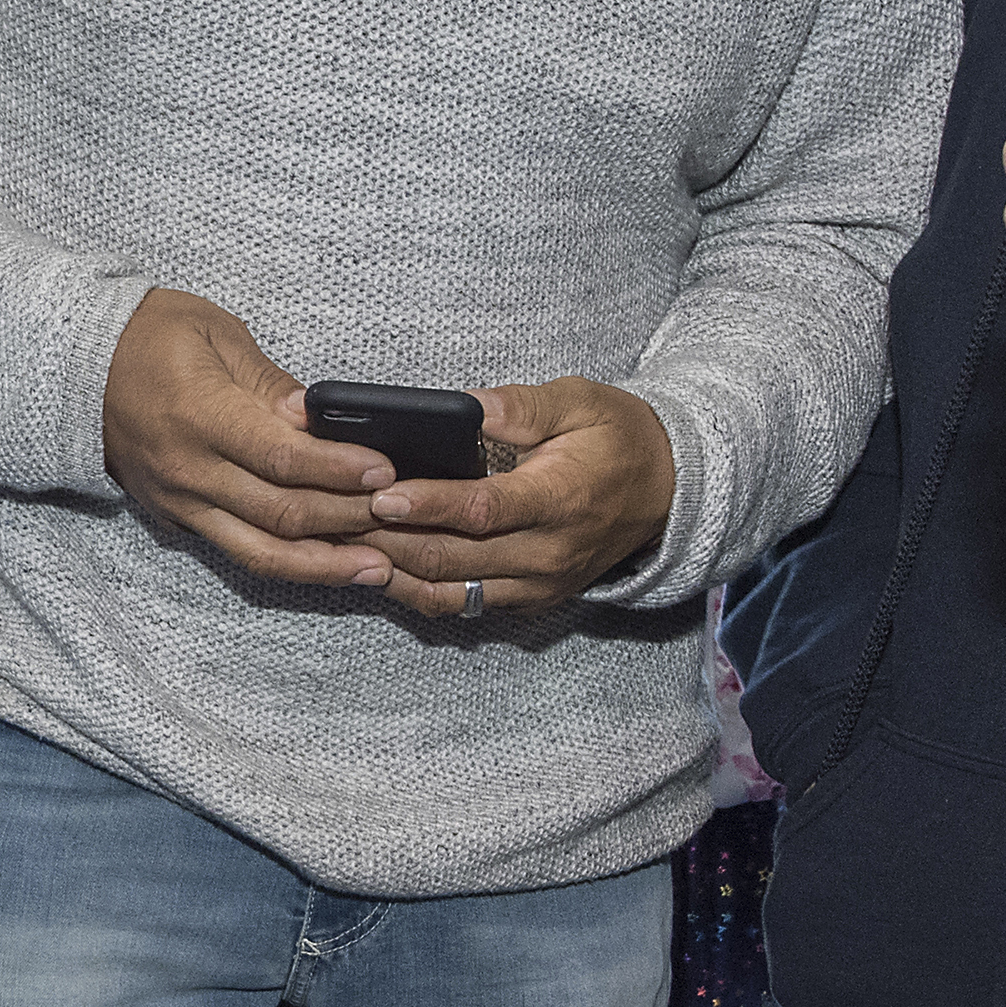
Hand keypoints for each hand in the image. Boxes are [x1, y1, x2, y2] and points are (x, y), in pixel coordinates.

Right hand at [100, 290, 392, 588]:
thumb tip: (319, 418)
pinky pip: (239, 552)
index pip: (281, 458)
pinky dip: (289, 564)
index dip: (338, 469)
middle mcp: (188, 470)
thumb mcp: (217, 335)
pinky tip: (330, 565)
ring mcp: (180, 502)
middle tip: (403, 517)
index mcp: (199, 415)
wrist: (75, 365)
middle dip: (347, 518)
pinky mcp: (178, 518)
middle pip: (281, 512)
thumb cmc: (150, 335)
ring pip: (261, 551)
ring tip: (378, 569)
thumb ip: (271, 385)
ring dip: (324, 564)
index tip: (386, 471)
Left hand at [356, 377, 678, 616]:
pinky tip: (382, 569)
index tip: (380, 496)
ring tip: (344, 546)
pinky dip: (420, 590)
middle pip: (454, 557)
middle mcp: (548, 552)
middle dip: (390, 540)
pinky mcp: (532, 599)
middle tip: (337, 518)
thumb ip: (522, 407)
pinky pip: (465, 604)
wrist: (668, 490)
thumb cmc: (619, 437)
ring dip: (395, 571)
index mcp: (560, 499)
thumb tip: (467, 406)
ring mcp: (539, 583)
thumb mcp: (580, 402)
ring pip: (452, 590)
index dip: (428, 505)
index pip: (482, 511)